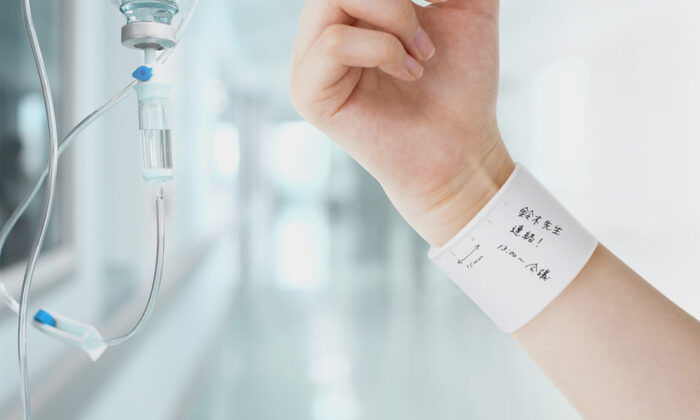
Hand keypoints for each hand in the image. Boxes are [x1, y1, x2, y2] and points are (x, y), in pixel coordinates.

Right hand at [290, 0, 513, 245]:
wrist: (461, 147)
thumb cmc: (460, 85)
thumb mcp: (466, 8)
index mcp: (354, 11)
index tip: (424, 6)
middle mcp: (326, 29)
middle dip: (395, 2)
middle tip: (428, 39)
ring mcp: (311, 60)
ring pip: (334, 0)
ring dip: (394, 21)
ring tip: (421, 58)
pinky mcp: (308, 92)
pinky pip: (333, 41)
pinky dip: (380, 50)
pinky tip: (407, 74)